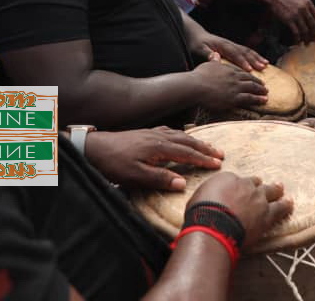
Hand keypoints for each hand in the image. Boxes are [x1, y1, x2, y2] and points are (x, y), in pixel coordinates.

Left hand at [83, 127, 222, 190]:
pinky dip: (182, 134)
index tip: (218, 165)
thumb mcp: (136, 176)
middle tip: (220, 154)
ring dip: (196, 141)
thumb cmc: (114, 163)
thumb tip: (182, 183)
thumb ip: (160, 179)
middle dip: (205, 148)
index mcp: (159, 147)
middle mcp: (158, 137)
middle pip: (188, 141)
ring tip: (207, 146)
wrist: (94, 147)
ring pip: (180, 135)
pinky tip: (181, 136)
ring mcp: (152, 133)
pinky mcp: (145, 133)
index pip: (187, 153)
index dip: (203, 160)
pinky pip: (170, 131)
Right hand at [190, 60, 267, 110]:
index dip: (249, 75)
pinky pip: (249, 98)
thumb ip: (214, 60)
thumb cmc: (198, 76)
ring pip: (252, 88)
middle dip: (258, 83)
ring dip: (260, 91)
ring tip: (266, 94)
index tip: (254, 77)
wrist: (196, 87)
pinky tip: (263, 101)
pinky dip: (257, 99)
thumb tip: (215, 54)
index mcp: (228, 69)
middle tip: (264, 87)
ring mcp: (235, 87)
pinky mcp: (234, 98)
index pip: (242, 72)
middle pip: (250, 79)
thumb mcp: (207, 65)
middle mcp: (234, 77)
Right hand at [190, 172, 292, 249]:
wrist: (214, 225)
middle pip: (256, 183)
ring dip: (276, 190)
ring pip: (271, 192)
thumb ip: (209, 195)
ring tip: (282, 190)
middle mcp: (245, 185)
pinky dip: (285, 206)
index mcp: (228, 178)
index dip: (240, 185)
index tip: (241, 189)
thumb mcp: (198, 198)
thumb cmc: (200, 213)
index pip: (237, 180)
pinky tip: (289, 204)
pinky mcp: (267, 215)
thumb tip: (209, 198)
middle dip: (259, 184)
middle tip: (263, 184)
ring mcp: (258, 199)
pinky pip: (280, 208)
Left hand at [192, 31, 267, 72]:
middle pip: (244, 52)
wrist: (196, 35)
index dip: (242, 61)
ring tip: (266, 65)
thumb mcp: (198, 49)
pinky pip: (247, 52)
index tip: (249, 69)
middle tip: (262, 68)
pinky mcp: (234, 47)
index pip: (234, 54)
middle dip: (254, 60)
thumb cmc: (197, 44)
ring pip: (248, 51)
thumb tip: (213, 56)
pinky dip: (256, 56)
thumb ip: (206, 53)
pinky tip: (262, 61)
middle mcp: (230, 44)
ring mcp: (233, 45)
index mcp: (222, 46)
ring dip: (257, 58)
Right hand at [264, 0, 314, 43]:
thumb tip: (310, 15)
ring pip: (306, 30)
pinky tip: (297, 42)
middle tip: (313, 40)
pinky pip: (296, 32)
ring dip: (307, 39)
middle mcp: (304, 8)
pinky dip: (297, 39)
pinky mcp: (289, 19)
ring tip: (306, 43)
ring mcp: (296, 14)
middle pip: (313, 25)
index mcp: (307, 2)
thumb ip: (305, 5)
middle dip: (314, 34)